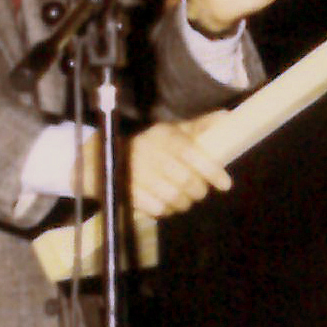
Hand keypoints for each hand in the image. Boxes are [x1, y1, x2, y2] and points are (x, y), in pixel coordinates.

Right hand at [78, 114, 238, 221]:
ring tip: (183, 199)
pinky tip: (166, 204)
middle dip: (198, 190)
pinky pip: (155, 208)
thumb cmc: (146, 141)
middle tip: (199, 191)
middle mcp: (149, 151)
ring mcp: (137, 172)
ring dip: (183, 202)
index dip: (212, 171)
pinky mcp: (127, 190)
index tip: (226, 184)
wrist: (100, 156)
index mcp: (162, 135)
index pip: (192, 153)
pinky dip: (165, 209)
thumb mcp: (170, 128)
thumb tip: (225, 116)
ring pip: (173, 197)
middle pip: (186, 180)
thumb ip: (198, 124)